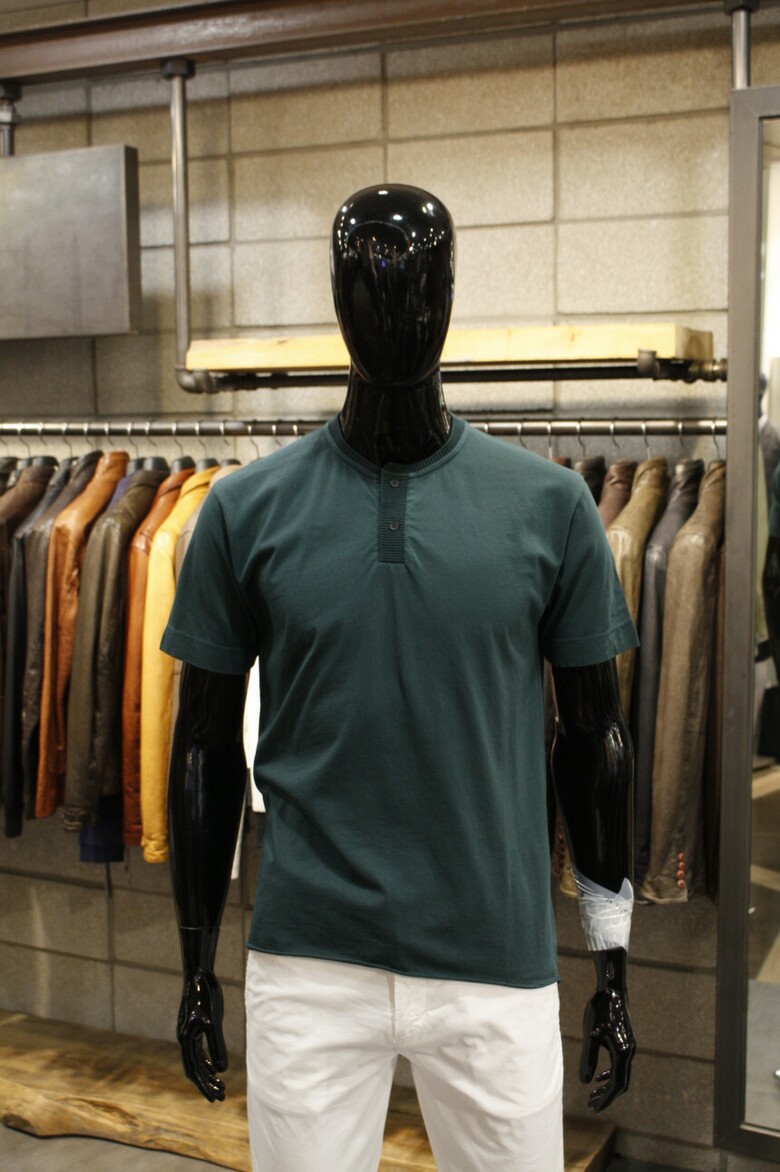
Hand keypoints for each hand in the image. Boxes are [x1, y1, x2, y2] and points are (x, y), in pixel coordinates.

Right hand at [176, 969, 228, 1101]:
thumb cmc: (207, 996)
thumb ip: (217, 1046)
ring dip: (208, 1074)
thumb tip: (222, 1071)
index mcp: (186, 1040)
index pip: (194, 1071)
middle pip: (194, 1069)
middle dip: (207, 1084)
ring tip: (221, 1085)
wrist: (199, 974)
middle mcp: (183, 1038)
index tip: (215, 1099)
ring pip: (196, 1060)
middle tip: (221, 1097)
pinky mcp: (193, 1026)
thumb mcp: (214, 1023)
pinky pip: (198, 1049)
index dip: (204, 1086)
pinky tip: (215, 1067)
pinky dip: (206, 1060)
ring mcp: (187, 1032)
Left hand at [579, 985, 635, 1111]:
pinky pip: (619, 1065)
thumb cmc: (600, 1009)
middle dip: (606, 1096)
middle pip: (620, 1083)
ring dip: (607, 1086)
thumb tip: (584, 1082)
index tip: (594, 1108)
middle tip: (590, 1105)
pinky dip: (610, 1074)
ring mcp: (629, 1047)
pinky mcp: (626, 1041)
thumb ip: (588, 1059)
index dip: (605, 1099)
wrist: (612, 989)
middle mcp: (629, 1053)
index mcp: (623, 1053)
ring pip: (620, 1074)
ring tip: (592, 1094)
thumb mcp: (591, 1035)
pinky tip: (599, 1077)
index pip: (616, 1085)